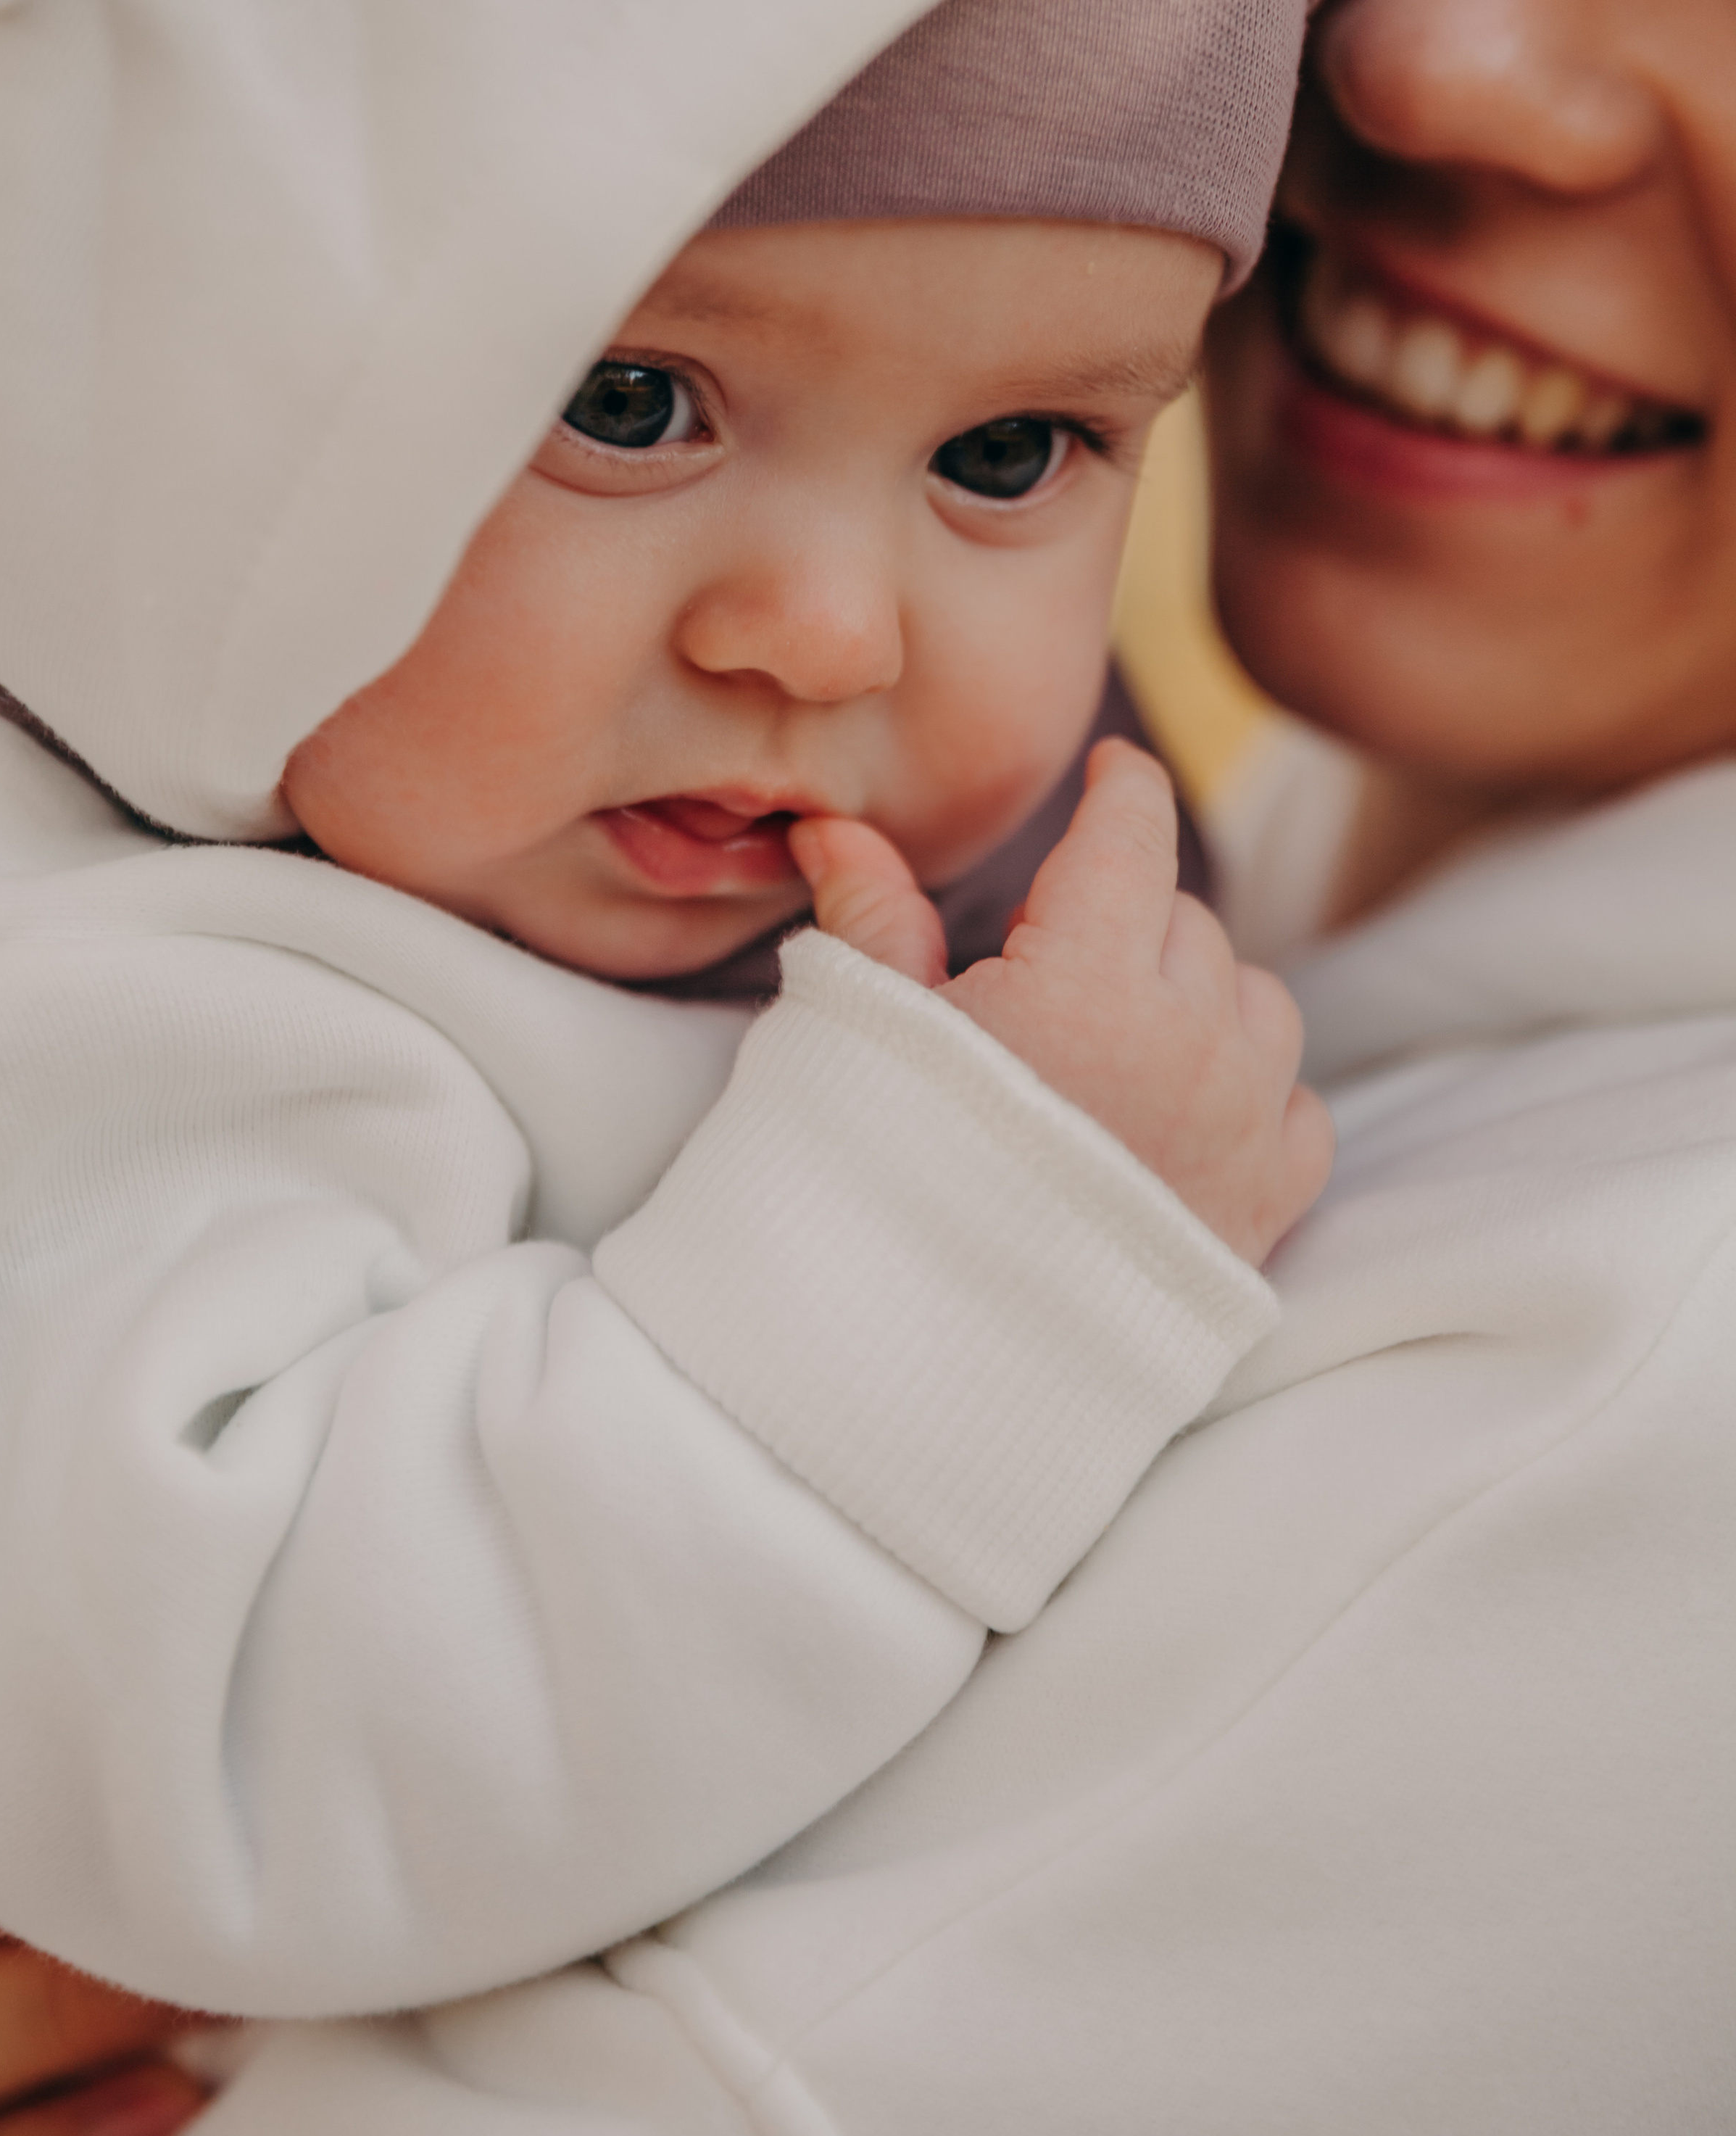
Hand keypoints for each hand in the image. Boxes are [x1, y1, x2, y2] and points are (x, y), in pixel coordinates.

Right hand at [791, 740, 1332, 1265]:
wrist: (927, 1368)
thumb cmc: (879, 1188)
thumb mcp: (863, 1040)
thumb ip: (873, 920)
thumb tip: (836, 828)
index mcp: (1086, 981)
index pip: (1129, 835)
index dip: (1120, 786)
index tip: (1112, 767)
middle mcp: (1188, 1041)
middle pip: (1185, 918)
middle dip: (1126, 916)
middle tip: (1054, 961)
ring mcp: (1239, 1127)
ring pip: (1257, 1001)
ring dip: (1201, 997)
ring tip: (1123, 1035)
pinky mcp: (1266, 1209)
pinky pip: (1298, 1106)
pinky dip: (1255, 1092)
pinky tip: (1190, 1113)